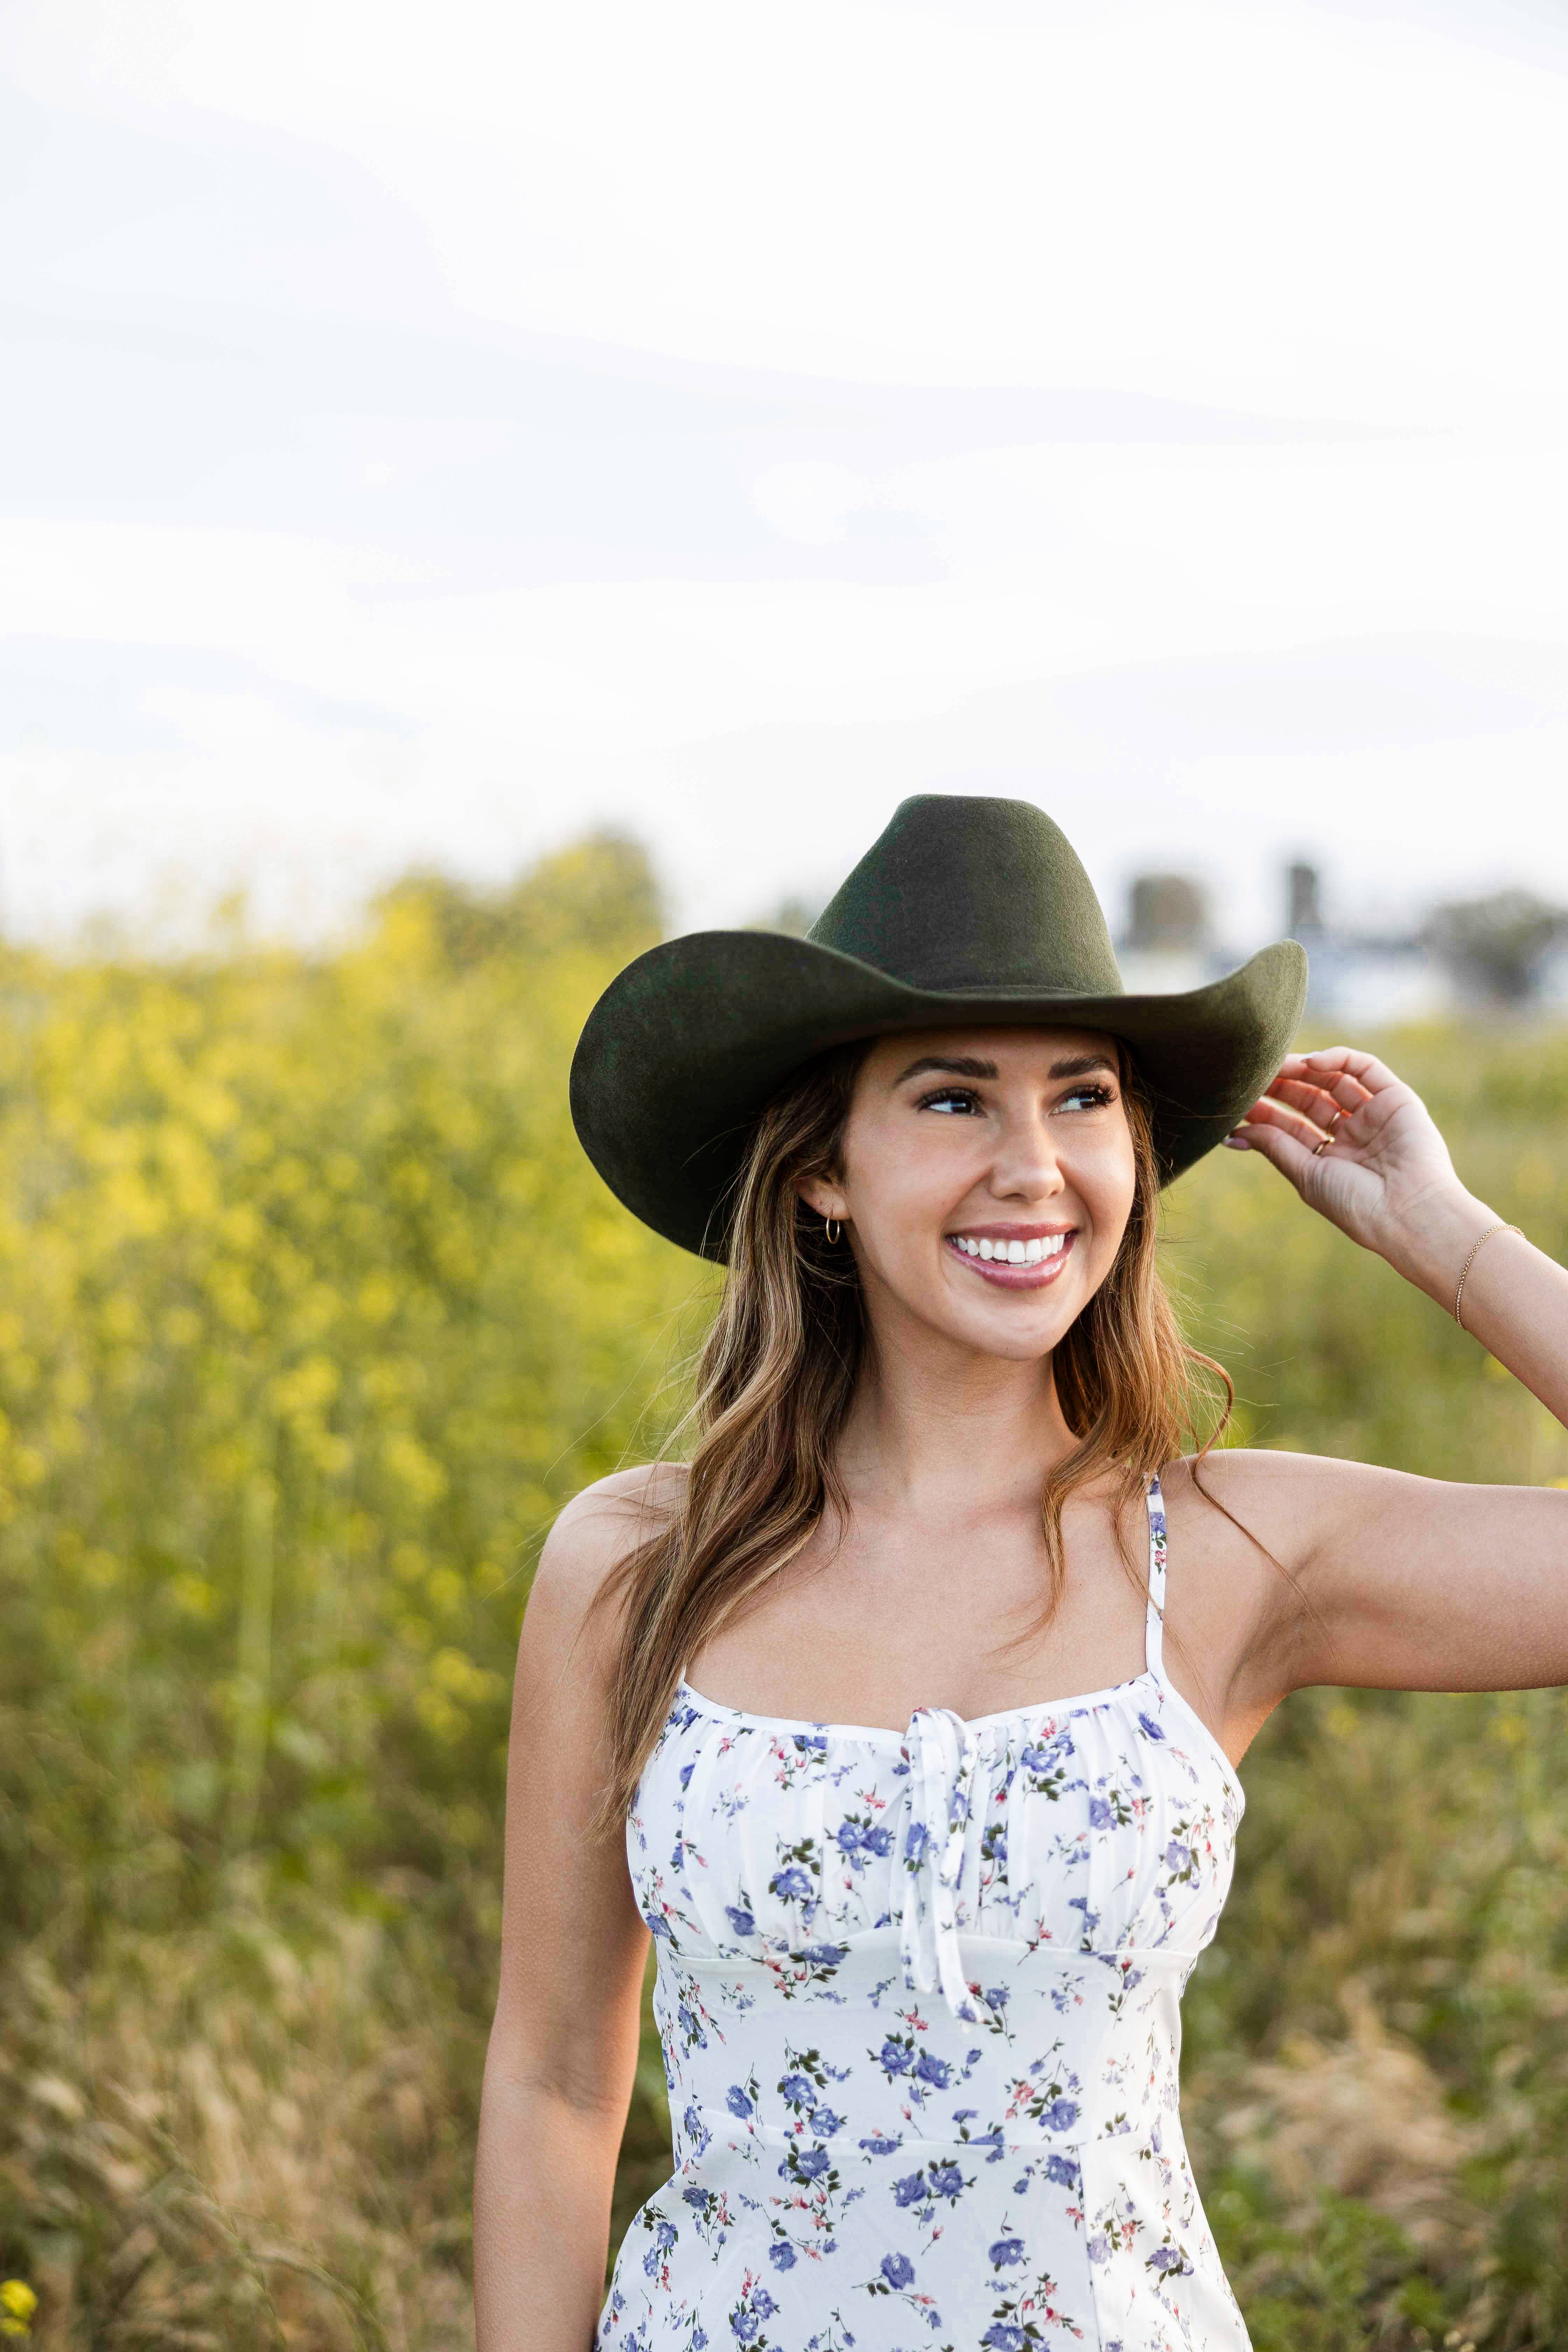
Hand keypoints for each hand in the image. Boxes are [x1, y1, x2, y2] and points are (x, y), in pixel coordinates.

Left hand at [1223, 1047, 1491, 1281]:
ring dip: (1303, 1069)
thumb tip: (1236, 1132)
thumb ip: (1275, 1147)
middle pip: (1311, 1100)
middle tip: (1253, 1076)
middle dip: (1281, 1087)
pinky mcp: (1397, 1099)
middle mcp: (1354, 1135)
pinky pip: (1366, 1068)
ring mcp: (1376, 1116)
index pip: (1293, 1127)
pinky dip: (1338, 1059)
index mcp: (1332, 1159)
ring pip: (1334, 1080)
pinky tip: (1310, 1063)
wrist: (1407, 1211)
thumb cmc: (1356, 1203)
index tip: (1238, 1103)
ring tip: (1274, 1065)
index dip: (1266, 1113)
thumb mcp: (1306, 1175)